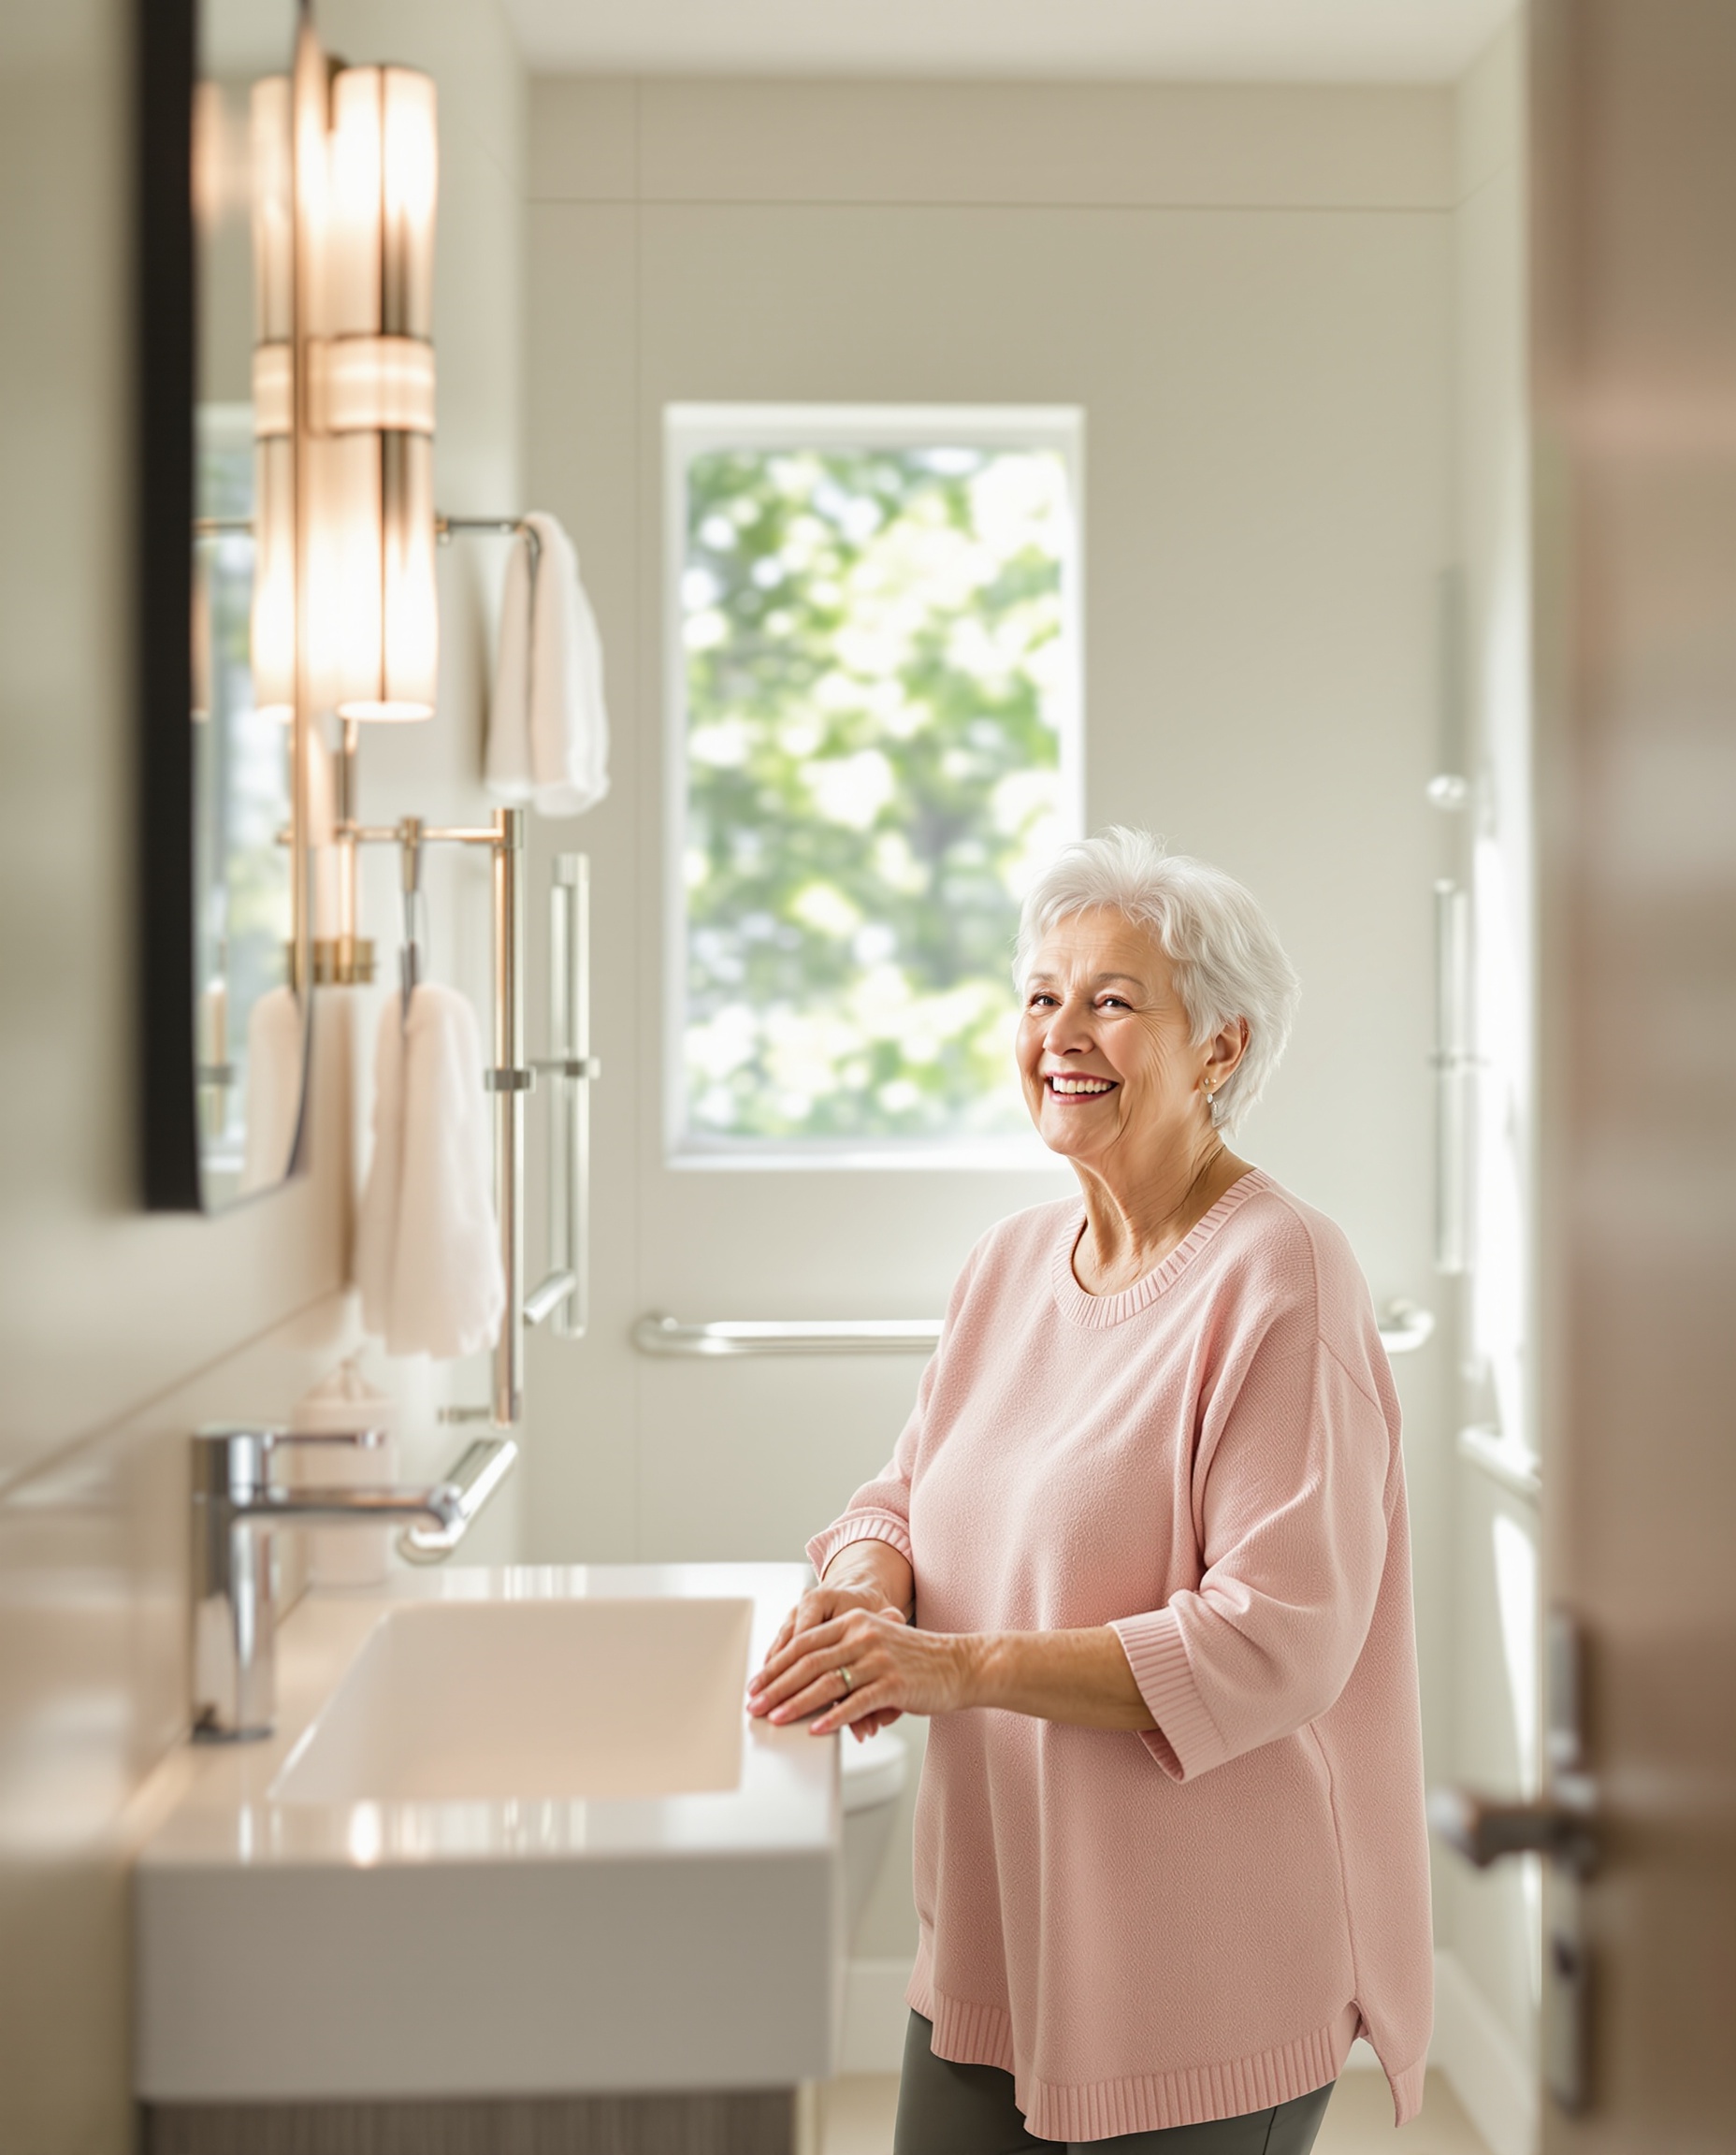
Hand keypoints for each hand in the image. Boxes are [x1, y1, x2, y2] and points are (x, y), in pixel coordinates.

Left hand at [748, 1603, 977, 1734]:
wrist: (961, 1665)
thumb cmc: (917, 1660)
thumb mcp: (877, 1644)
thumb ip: (844, 1656)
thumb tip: (806, 1686)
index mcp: (855, 1621)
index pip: (804, 1642)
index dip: (776, 1664)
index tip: (758, 1683)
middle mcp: (863, 1635)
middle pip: (808, 1661)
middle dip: (776, 1685)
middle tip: (755, 1704)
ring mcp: (878, 1659)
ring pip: (826, 1683)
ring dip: (795, 1703)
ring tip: (776, 1718)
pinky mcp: (893, 1684)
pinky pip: (854, 1703)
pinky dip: (832, 1717)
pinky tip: (815, 1729)